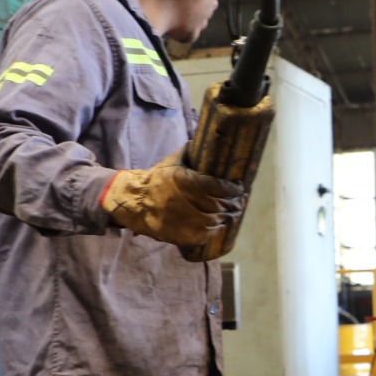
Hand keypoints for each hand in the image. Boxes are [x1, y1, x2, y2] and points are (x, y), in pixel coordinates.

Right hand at [101, 147, 244, 247]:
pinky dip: (215, 229)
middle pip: (221, 205)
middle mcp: (190, 202)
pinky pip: (206, 234)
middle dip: (234, 203)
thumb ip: (187, 153)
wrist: (135, 202)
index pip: (220, 186)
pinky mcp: (184, 235)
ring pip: (216, 220)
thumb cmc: (155, 180)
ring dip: (227, 217)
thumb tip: (198, 141)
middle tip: (240, 202)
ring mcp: (187, 221)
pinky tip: (219, 224)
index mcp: (188, 182)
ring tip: (232, 213)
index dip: (233, 188)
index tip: (240, 188)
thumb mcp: (170, 163)